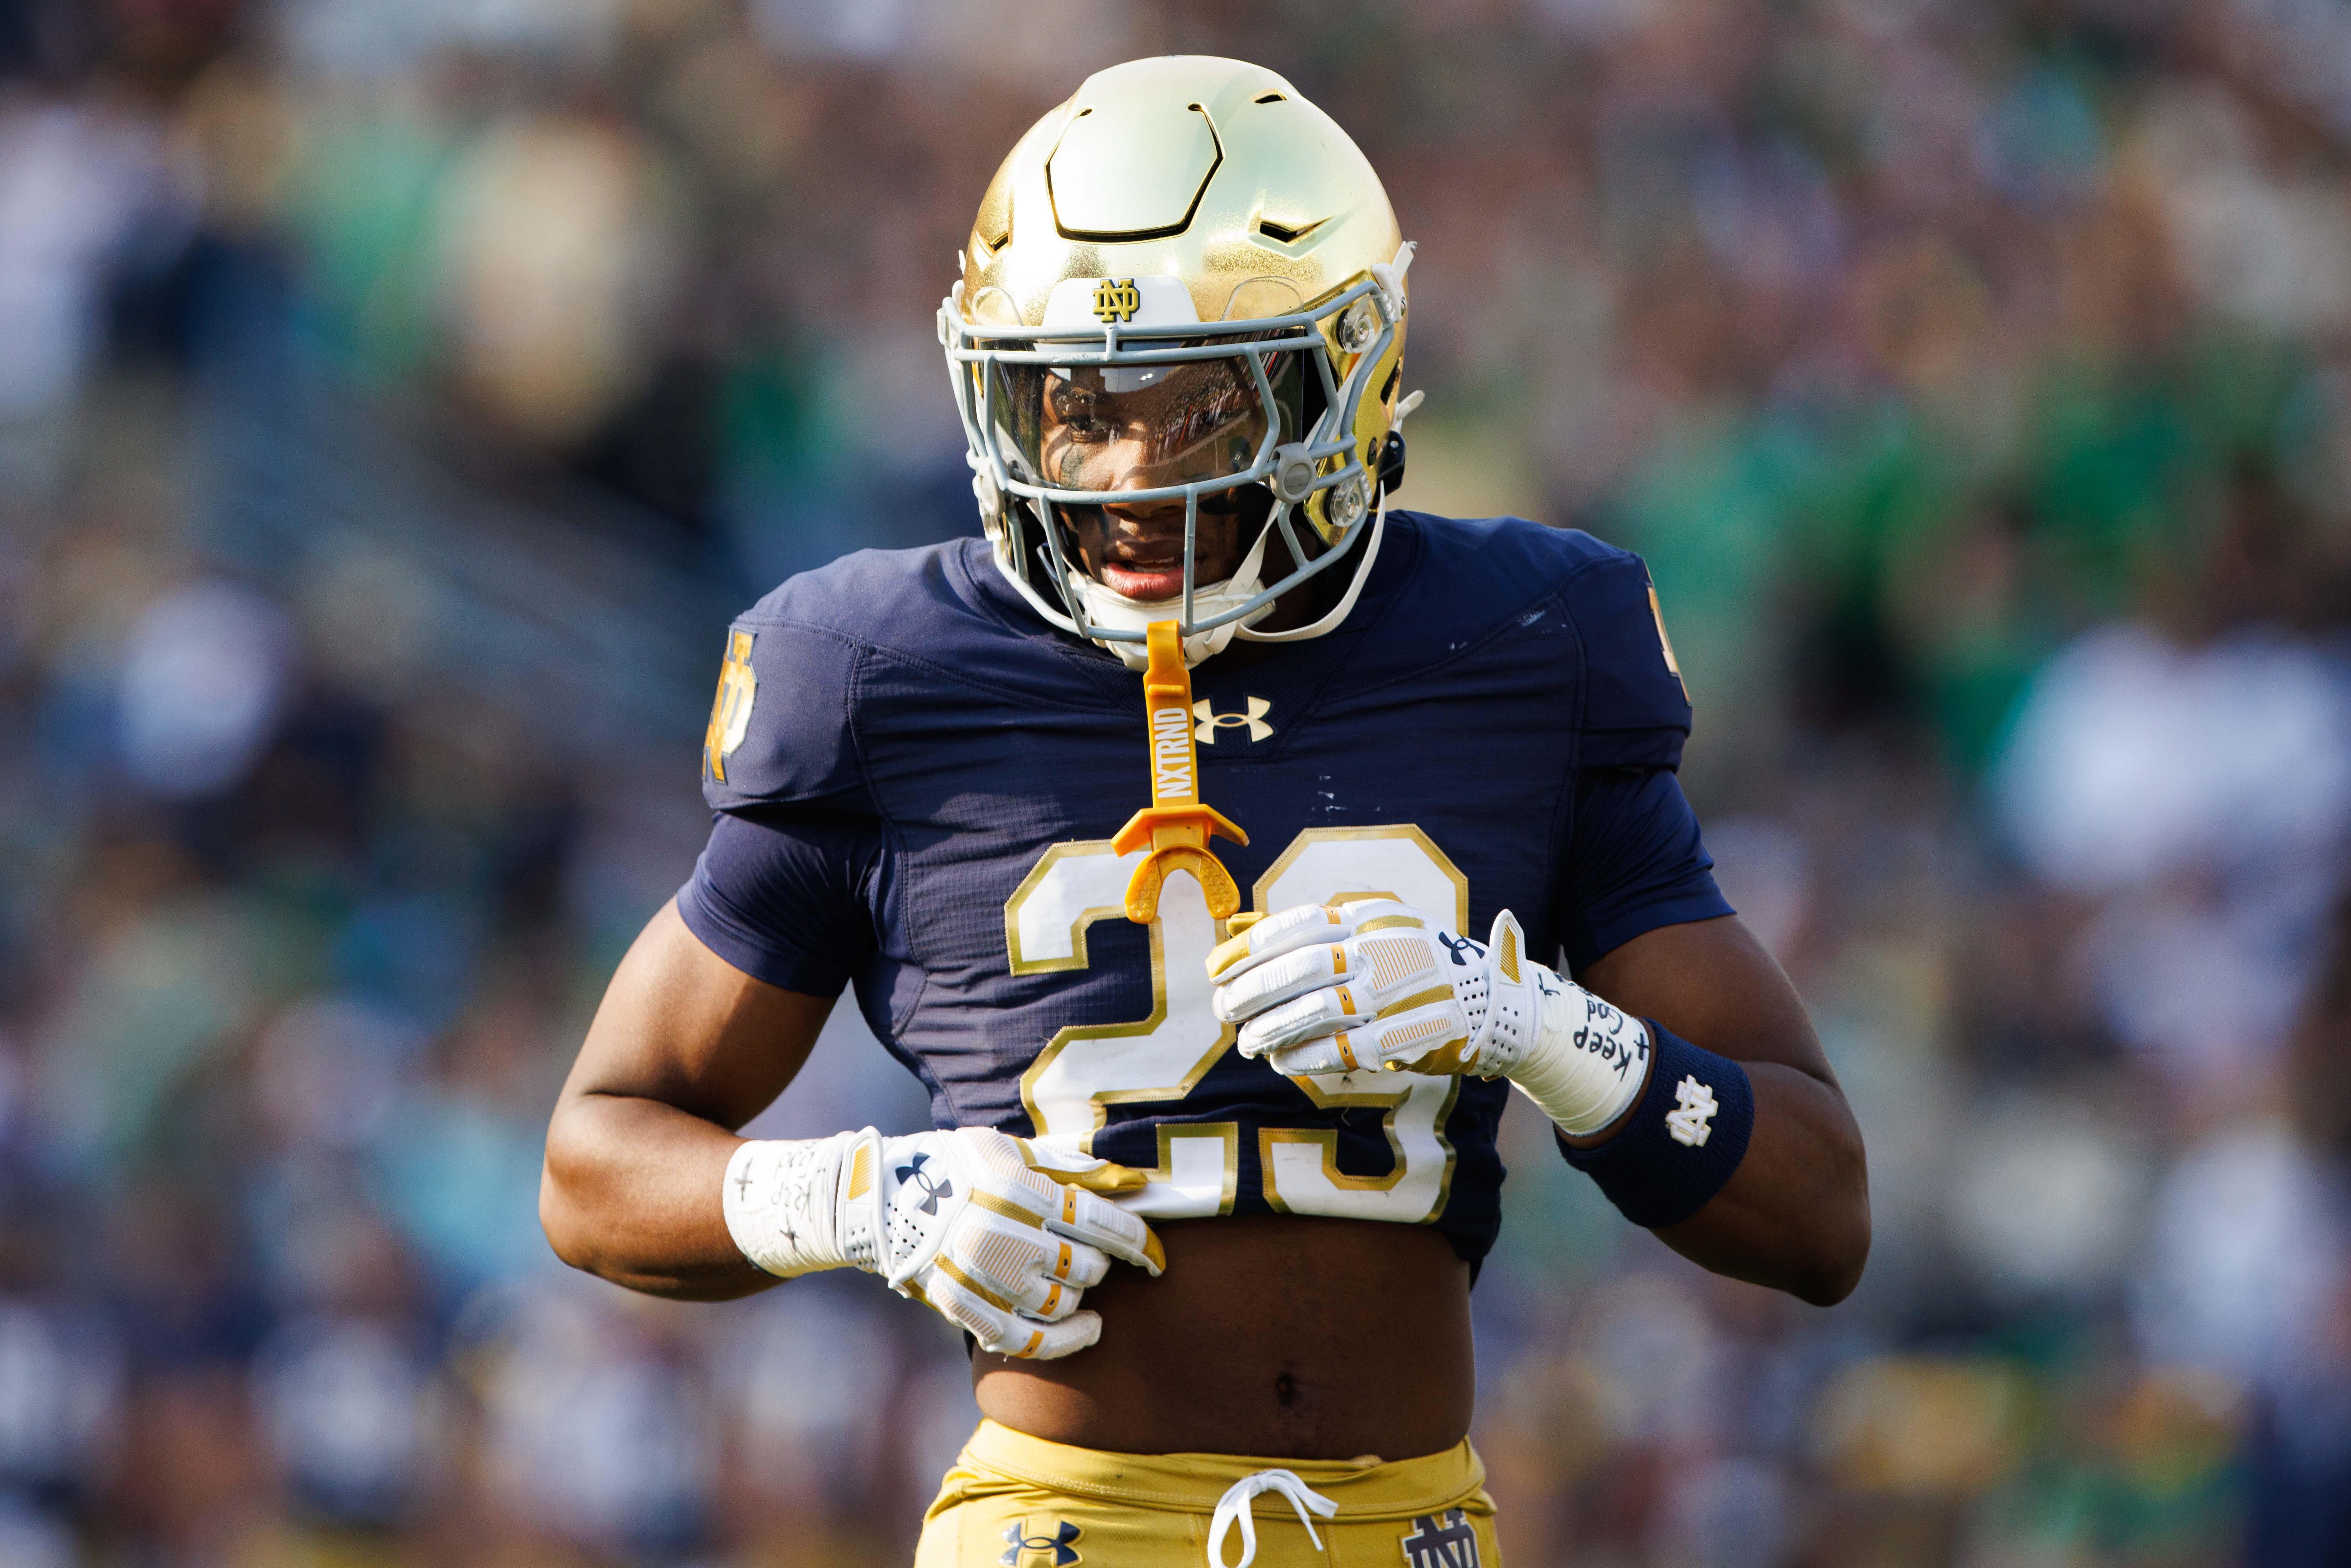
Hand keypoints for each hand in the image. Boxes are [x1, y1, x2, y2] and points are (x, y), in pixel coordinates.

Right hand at [848, 1127, 1165, 1359]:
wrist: (882, 1198)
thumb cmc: (958, 1165)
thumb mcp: (1011, 1150)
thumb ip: (1068, 1168)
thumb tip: (1130, 1181)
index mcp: (1018, 1190)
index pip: (1098, 1221)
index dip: (1138, 1242)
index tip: (1158, 1255)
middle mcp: (1002, 1236)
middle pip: (1084, 1267)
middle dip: (1100, 1264)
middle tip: (1093, 1256)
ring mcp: (980, 1277)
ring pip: (1061, 1304)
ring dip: (1080, 1295)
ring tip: (1080, 1283)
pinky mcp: (962, 1307)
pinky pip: (1028, 1341)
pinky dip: (1066, 1341)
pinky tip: (1088, 1328)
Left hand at [1208, 900, 1651, 1133]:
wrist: (1495, 1001)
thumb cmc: (1418, 963)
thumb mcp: (1375, 927)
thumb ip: (1317, 927)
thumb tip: (1242, 925)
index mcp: (1371, 917)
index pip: (1294, 927)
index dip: (1246, 948)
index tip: (1213, 967)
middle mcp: (1382, 950)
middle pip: (1297, 970)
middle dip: (1248, 992)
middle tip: (1220, 1010)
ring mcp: (1397, 995)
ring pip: (1315, 1013)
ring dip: (1271, 1030)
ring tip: (1247, 1042)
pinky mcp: (1406, 1038)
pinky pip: (1342, 1051)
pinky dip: (1305, 1059)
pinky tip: (1283, 1063)